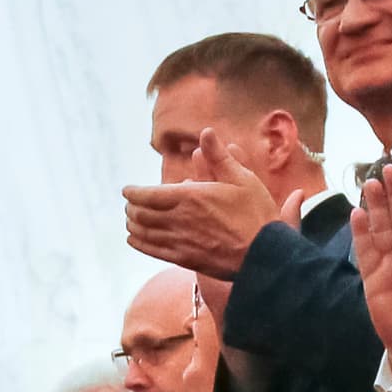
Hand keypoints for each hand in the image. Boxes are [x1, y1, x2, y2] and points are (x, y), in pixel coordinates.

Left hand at [120, 159, 283, 279]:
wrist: (265, 255)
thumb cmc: (256, 215)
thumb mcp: (242, 179)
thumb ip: (219, 157)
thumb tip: (206, 132)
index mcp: (191, 196)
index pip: (148, 194)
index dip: (133, 192)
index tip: (127, 189)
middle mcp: (180, 219)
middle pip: (142, 213)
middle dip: (132, 207)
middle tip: (129, 204)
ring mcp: (180, 241)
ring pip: (144, 232)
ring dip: (133, 224)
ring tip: (130, 219)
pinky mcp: (185, 259)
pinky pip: (153, 251)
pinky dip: (139, 243)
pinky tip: (133, 239)